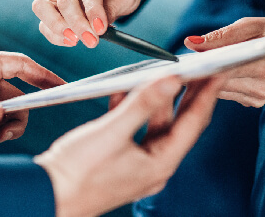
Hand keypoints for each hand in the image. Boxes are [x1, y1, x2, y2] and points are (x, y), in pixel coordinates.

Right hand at [32, 0, 146, 47]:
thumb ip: (112, 8)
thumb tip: (98, 28)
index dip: (93, 10)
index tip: (101, 28)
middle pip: (64, 0)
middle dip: (77, 24)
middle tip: (91, 40)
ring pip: (43, 8)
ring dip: (58, 28)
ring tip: (76, 40)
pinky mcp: (50, 7)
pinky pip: (44, 23)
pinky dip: (55, 35)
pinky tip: (72, 40)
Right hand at [34, 76, 224, 216]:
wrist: (44, 198)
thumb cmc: (76, 174)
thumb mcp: (112, 132)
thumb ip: (143, 103)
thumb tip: (172, 80)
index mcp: (160, 163)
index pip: (194, 122)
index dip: (208, 93)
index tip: (219, 69)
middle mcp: (154, 166)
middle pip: (179, 123)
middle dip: (189, 94)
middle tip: (199, 67)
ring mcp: (136, 165)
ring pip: (155, 125)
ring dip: (157, 99)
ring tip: (163, 73)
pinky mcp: (118, 161)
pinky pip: (133, 130)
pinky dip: (133, 109)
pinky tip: (125, 90)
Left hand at [184, 17, 264, 107]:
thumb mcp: (251, 25)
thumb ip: (221, 36)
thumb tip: (190, 43)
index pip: (223, 70)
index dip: (201, 67)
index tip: (183, 63)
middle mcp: (262, 86)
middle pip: (218, 83)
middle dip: (202, 73)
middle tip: (185, 62)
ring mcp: (259, 97)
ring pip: (220, 91)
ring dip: (208, 79)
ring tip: (201, 65)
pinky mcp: (256, 102)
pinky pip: (228, 93)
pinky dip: (219, 83)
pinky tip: (219, 73)